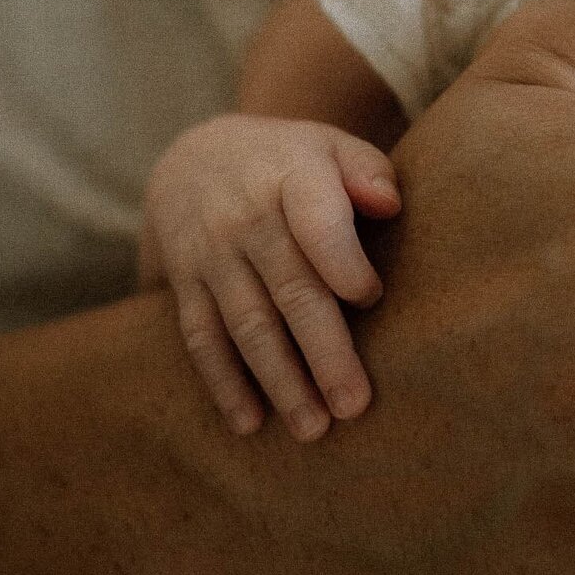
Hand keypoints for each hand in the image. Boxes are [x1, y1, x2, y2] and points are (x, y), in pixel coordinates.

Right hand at [139, 115, 399, 439]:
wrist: (196, 158)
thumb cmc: (289, 163)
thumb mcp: (329, 146)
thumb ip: (367, 170)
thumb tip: (390, 204)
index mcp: (291, 175)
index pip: (316, 223)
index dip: (343, 263)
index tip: (372, 299)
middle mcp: (246, 216)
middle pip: (288, 288)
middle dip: (323, 351)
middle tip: (354, 405)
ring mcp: (210, 253)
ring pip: (246, 323)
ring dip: (280, 380)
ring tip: (313, 428)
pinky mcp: (184, 284)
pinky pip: (201, 337)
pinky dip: (224, 383)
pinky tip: (250, 422)